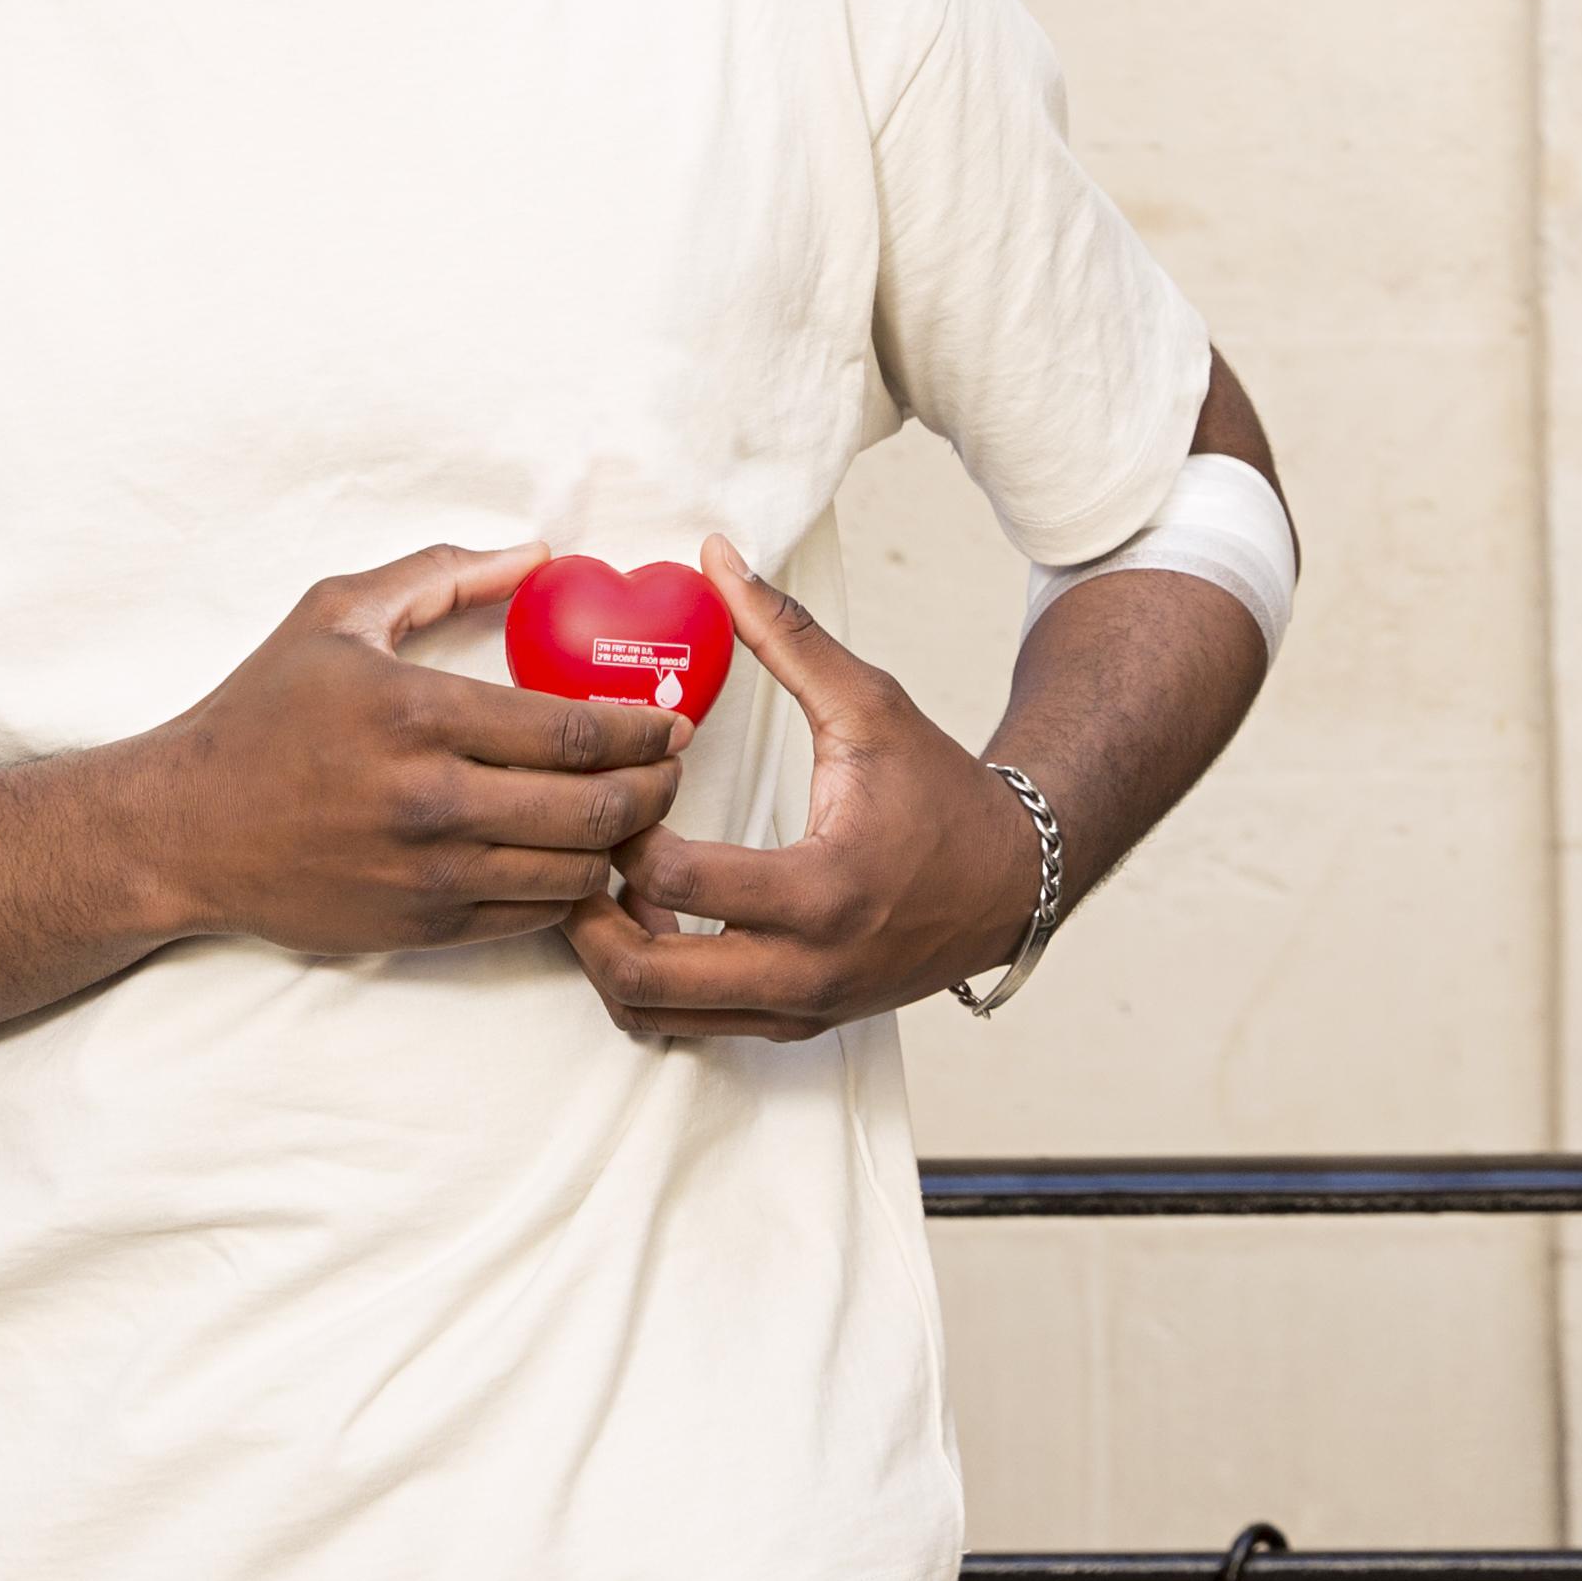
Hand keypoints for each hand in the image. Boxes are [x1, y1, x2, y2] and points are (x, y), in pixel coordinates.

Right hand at [140, 544, 687, 959]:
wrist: (186, 826)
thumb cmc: (262, 712)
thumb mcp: (337, 613)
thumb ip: (440, 573)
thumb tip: (534, 553)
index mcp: (416, 711)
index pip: (577, 731)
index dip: (647, 728)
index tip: (671, 717)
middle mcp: (430, 798)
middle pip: (596, 808)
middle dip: (659, 788)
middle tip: (674, 767)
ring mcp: (429, 873)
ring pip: (577, 873)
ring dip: (624, 845)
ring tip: (634, 813)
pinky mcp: (422, 926)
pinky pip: (534, 918)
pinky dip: (573, 891)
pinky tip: (577, 859)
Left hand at [564, 535, 1043, 1044]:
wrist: (1011, 880)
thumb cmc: (939, 790)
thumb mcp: (867, 702)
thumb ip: (785, 632)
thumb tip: (717, 555)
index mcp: (822, 888)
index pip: (677, 881)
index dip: (626, 831)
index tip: (629, 785)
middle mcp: (805, 968)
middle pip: (643, 979)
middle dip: (583, 920)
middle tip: (570, 852)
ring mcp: (797, 1008)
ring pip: (654, 1016)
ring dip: (608, 956)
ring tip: (600, 885)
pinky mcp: (793, 1025)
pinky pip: (690, 1024)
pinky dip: (651, 980)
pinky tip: (650, 914)